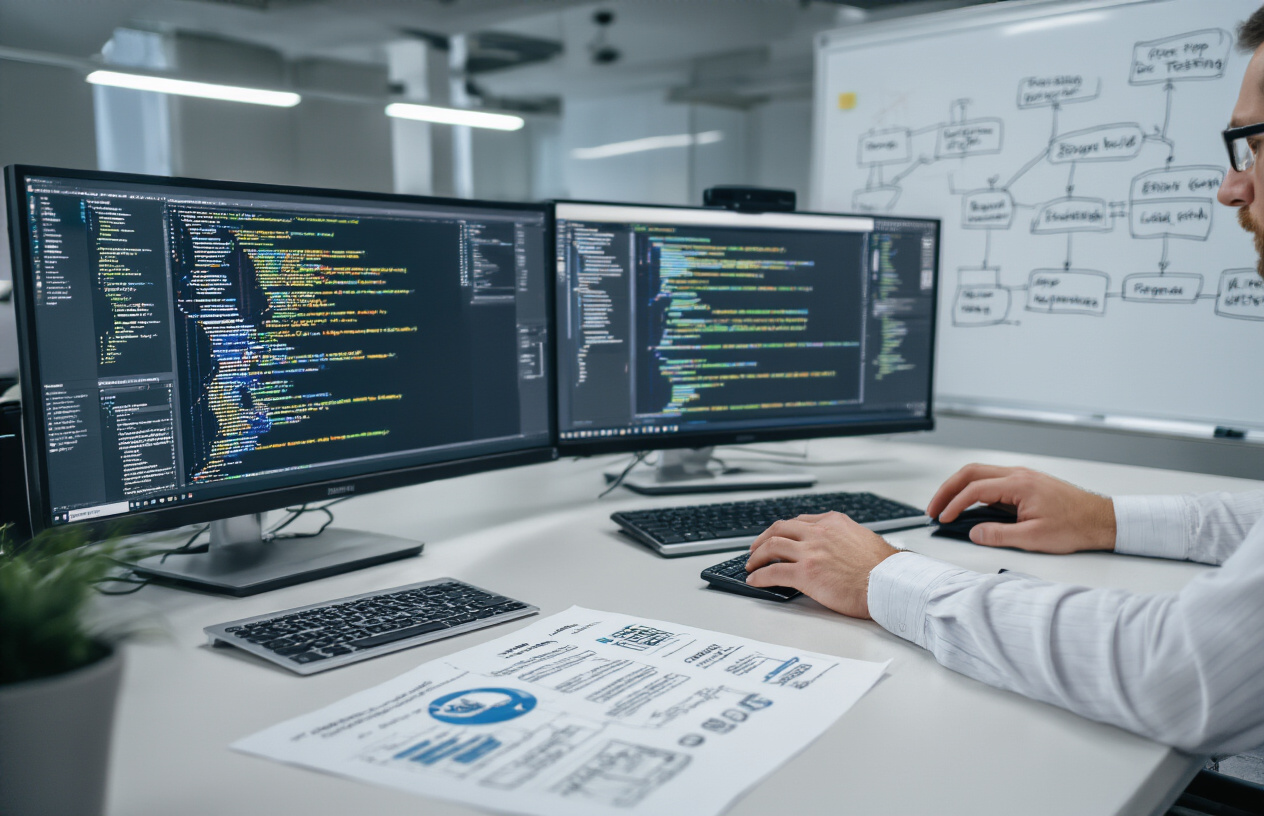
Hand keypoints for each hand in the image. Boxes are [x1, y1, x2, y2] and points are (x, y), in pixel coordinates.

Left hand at [745, 512, 898, 618]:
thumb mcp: (865, 539)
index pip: (800, 521)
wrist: (891, 585)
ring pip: (772, 546)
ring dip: (757, 556)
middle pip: (780, 528)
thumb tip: (842, 547)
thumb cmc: (885, 570)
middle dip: (764, 538)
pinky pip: (773, 572)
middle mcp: (820, 533)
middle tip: (756, 548)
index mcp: (834, 523)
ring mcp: (811, 551)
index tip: (778, 536)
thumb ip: (847, 538)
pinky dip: (759, 576)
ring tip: (751, 564)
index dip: (785, 530)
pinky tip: (754, 580)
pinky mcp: (805, 573)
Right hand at [926, 464, 1115, 553]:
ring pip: (980, 473)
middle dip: (947, 489)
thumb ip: (999, 535)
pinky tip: (970, 504)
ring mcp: (1022, 477)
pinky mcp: (1026, 483)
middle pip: (971, 472)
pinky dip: (974, 489)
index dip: (954, 504)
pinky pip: (992, 480)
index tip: (943, 518)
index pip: (975, 489)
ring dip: (959, 487)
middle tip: (934, 508)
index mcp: (1019, 484)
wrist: (1102, 520)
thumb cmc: (1076, 525)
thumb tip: (974, 533)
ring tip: (947, 506)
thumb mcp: (1034, 537)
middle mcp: (1018, 475)